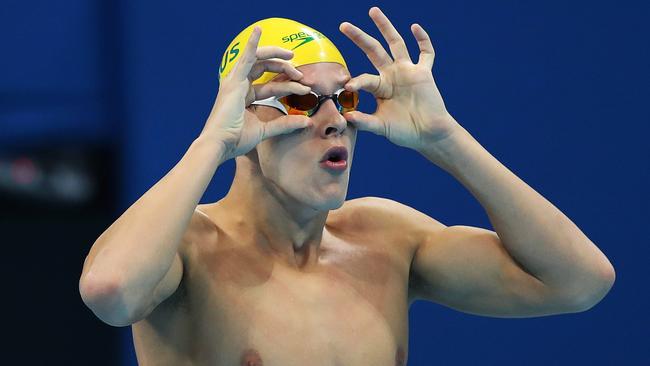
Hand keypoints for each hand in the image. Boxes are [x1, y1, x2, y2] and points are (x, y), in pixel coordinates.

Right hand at [202, 27, 312, 160]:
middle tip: (301, 75)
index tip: (306, 89)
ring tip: (292, 57)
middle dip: (285, 70)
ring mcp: (236, 82)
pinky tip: (258, 30)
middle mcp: (240, 87)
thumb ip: (285, 124)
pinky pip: (245, 57)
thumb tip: (307, 122)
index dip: (288, 86)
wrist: (220, 144)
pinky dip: (252, 44)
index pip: (270, 86)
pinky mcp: (234, 80)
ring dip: (277, 58)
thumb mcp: (265, 130)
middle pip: (266, 70)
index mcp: (245, 98)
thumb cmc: (236, 140)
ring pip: (259, 62)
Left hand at [340, 7, 461, 150]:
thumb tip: (346, 117)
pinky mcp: (424, 73)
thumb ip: (365, 122)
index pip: (365, 78)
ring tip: (372, 11)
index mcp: (380, 88)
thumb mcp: (381, 127)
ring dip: (385, 27)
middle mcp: (392, 75)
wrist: (429, 135)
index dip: (357, 81)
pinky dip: (422, 40)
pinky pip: (426, 53)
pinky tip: (414, 27)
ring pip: (396, 44)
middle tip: (343, 26)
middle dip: (359, 38)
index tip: (348, 86)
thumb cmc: (405, 132)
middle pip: (374, 51)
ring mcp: (408, 72)